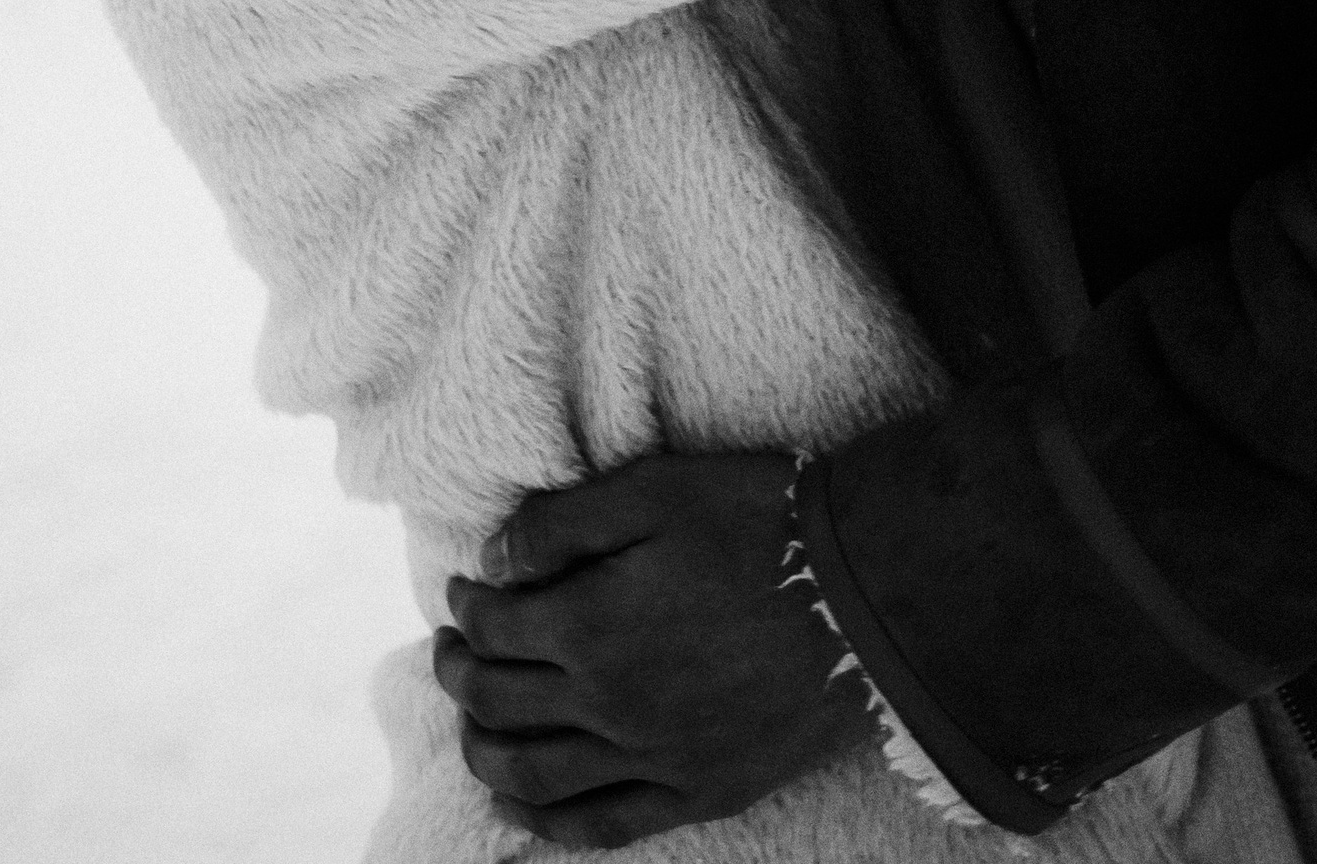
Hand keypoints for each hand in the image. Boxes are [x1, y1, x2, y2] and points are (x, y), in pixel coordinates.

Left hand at [432, 450, 870, 849]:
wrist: (868, 594)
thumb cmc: (761, 524)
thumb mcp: (654, 490)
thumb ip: (561, 524)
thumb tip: (492, 560)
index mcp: (590, 626)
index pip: (490, 627)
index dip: (464, 604)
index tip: (462, 587)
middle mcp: (608, 705)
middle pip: (497, 703)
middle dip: (457, 672)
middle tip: (449, 647)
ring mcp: (654, 758)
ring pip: (532, 777)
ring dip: (483, 751)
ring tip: (471, 723)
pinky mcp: (701, 792)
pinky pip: (602, 826)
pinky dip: (547, 826)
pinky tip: (522, 810)